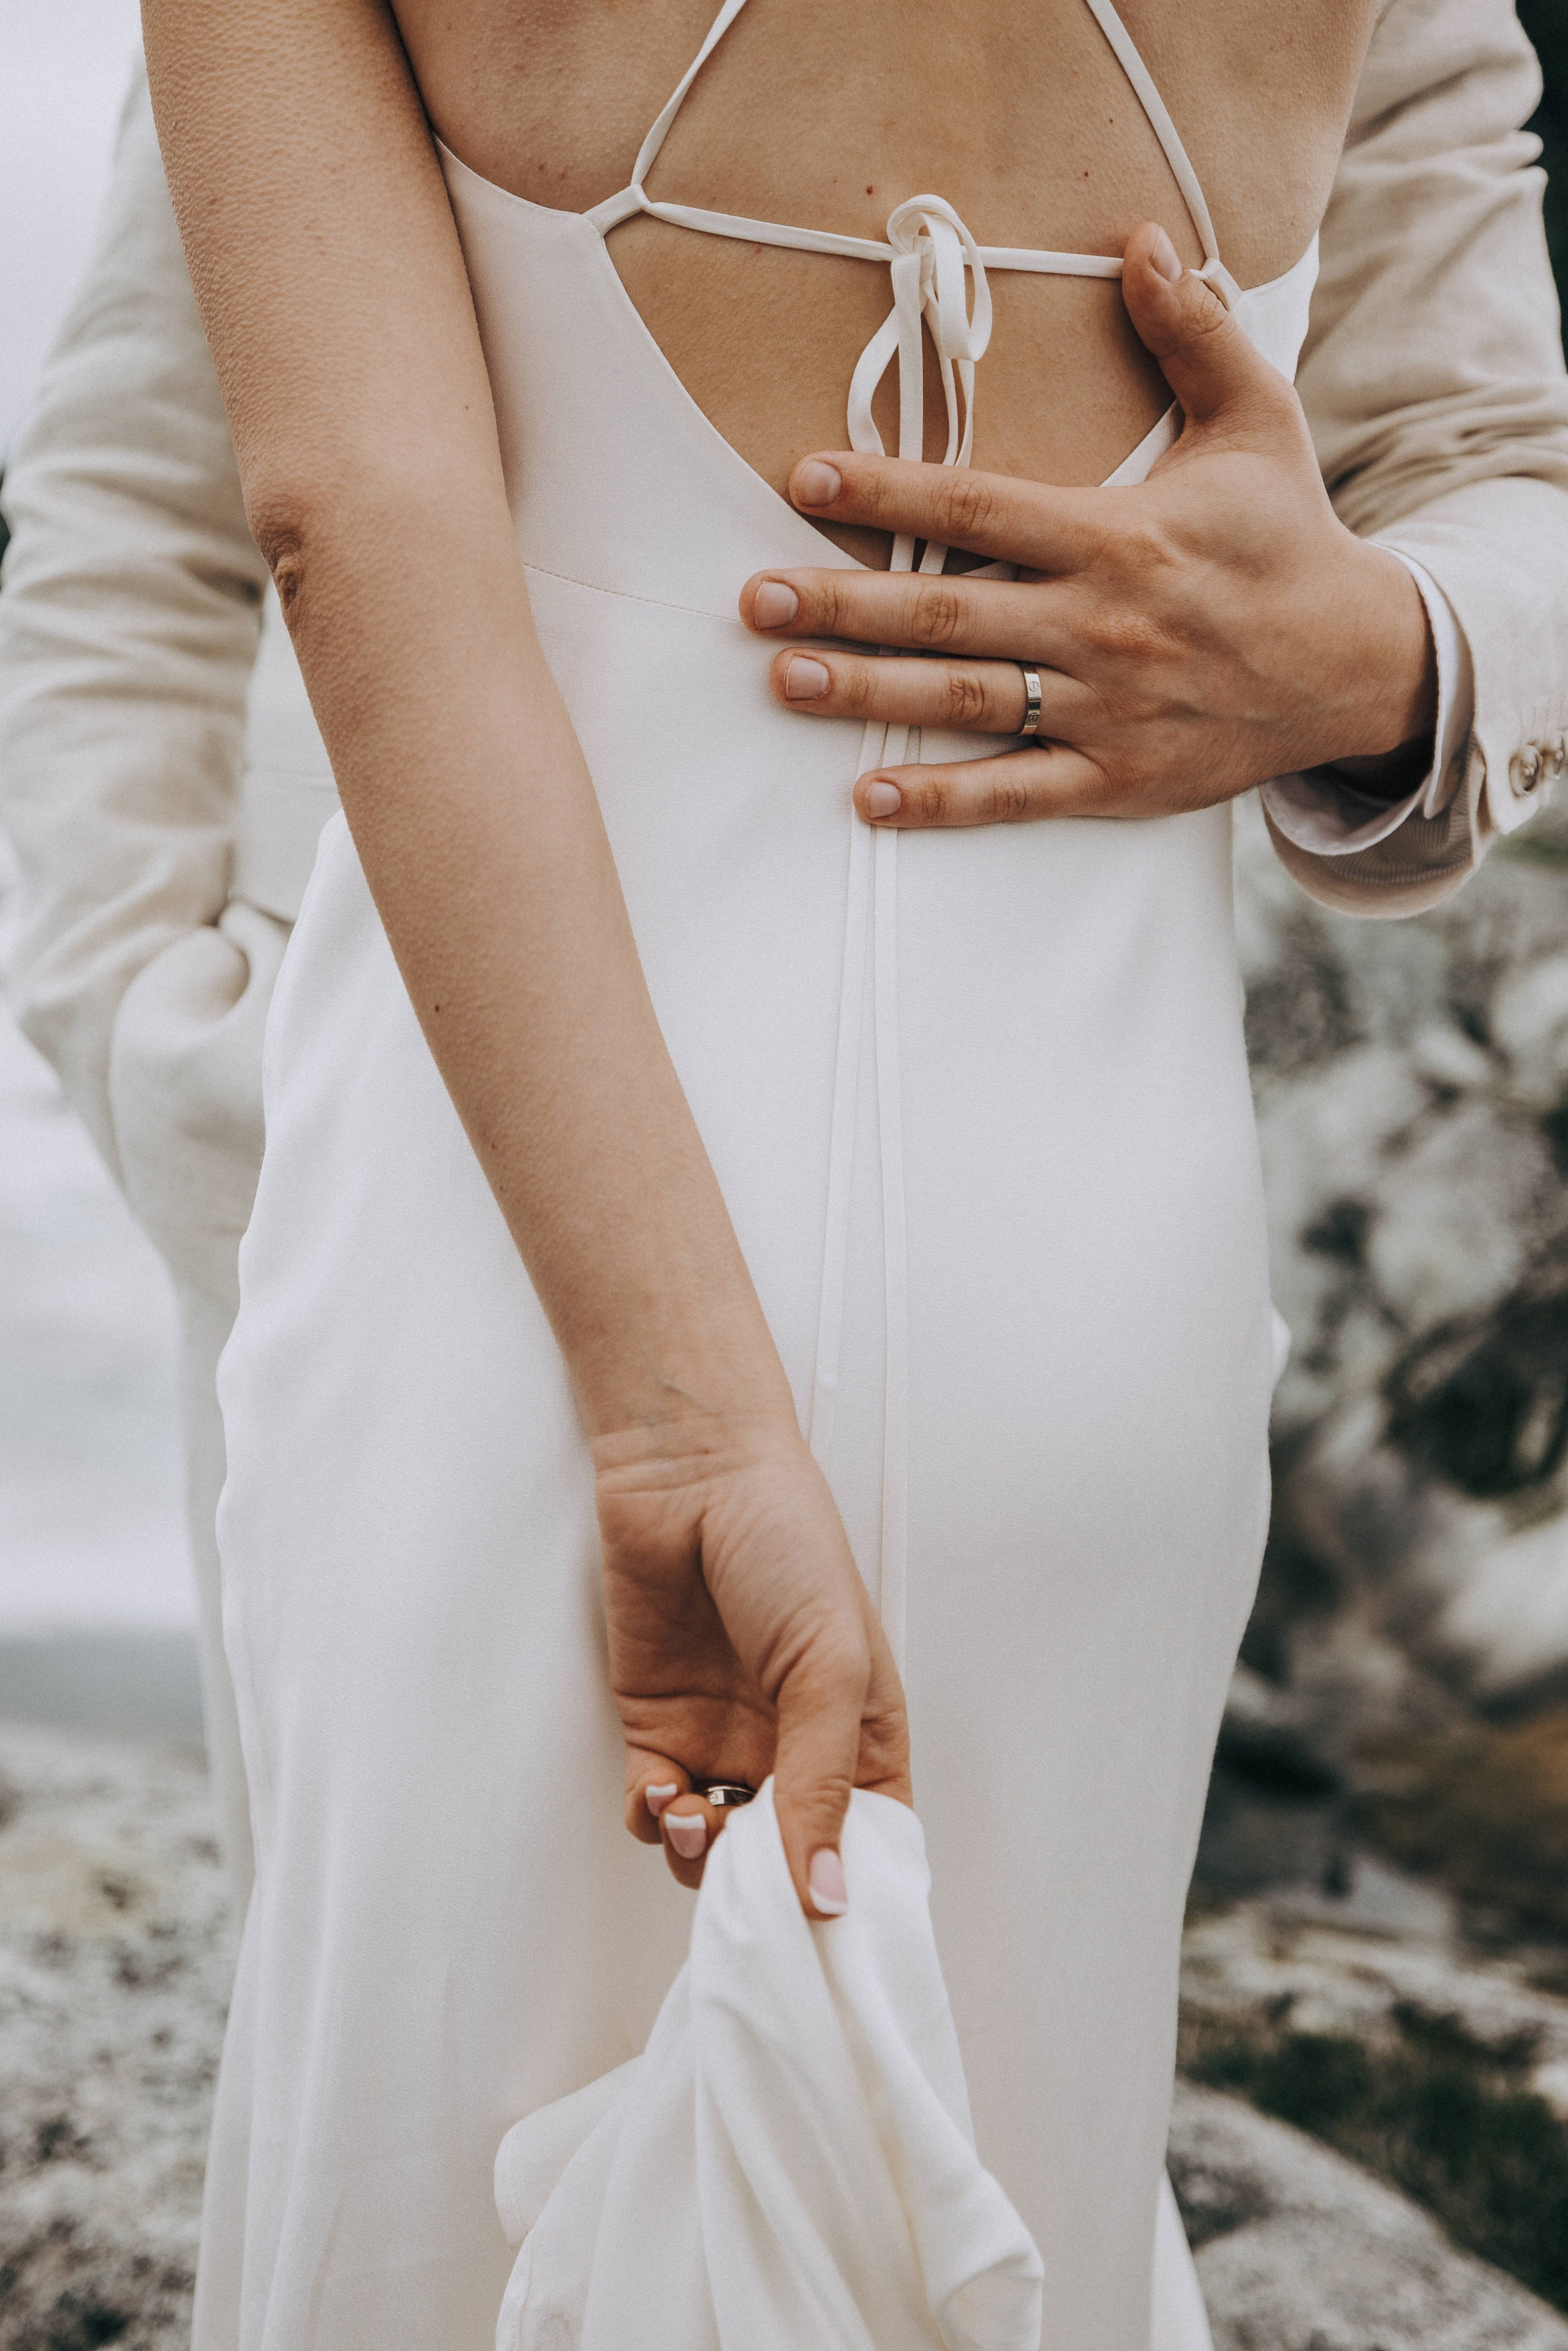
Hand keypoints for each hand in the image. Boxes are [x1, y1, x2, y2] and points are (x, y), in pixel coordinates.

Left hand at [594, 1411, 909, 1916]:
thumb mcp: (829, 1664)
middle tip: (743, 1889)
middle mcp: (795, 1751)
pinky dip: (655, 1820)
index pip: (868, 1848)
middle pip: (784, 1864)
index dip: (849, 1899)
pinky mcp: (661, 1730)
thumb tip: (826, 1895)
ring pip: (714, 1849)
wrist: (690, 1476)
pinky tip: (662, 1794)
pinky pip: (657, 1810)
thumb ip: (823, 1784)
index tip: (825, 1943)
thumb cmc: (787, 1545)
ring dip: (701, 1857)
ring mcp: (725, 1744)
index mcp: (863, 1739)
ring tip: (698, 1815)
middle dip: (761, 1891)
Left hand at [741, 223, 1436, 827]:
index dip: (888, 494)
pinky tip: (870, 798)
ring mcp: (1105, 707)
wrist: (1361, 668)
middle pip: (950, 612)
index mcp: (1119, 536)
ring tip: (785, 683)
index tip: (806, 480)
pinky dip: (944, 800)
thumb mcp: (1257, 423)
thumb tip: (1141, 240)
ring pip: (967, 700)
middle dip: (844, 606)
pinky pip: (1017, 792)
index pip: (980, 509)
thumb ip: (1193, 332)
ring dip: (870, 695)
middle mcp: (1101, 624)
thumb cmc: (1290, 540)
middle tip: (755, 600)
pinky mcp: (1117, 778)